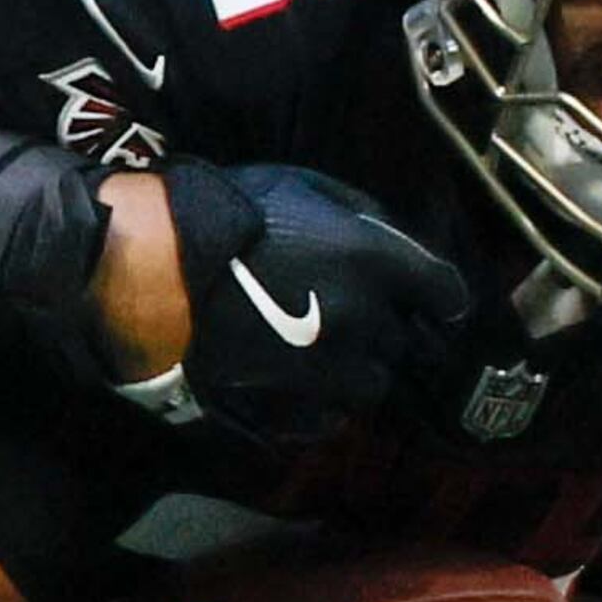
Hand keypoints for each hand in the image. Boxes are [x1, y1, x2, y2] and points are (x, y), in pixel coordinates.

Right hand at [150, 160, 474, 458]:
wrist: (156, 270)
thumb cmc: (229, 213)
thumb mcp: (302, 184)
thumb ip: (357, 212)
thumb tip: (387, 233)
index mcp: (373, 261)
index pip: (446, 292)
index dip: (441, 295)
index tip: (431, 297)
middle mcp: (363, 321)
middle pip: (407, 342)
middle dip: (392, 330)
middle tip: (361, 315)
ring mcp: (327, 369)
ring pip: (373, 386)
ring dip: (361, 370)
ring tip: (332, 355)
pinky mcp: (289, 404)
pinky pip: (327, 418)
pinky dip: (322, 405)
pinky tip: (302, 384)